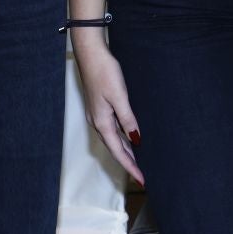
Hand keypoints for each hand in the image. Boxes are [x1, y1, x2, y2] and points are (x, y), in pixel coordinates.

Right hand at [72, 34, 142, 185]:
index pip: (118, 151)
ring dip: (124, 150)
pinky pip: (111, 128)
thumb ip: (127, 119)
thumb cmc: (104, 72)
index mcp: (102, 122)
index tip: (141, 179)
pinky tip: (128, 136)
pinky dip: (120, 136)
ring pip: (112, 138)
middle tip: (142, 174)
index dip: (130, 166)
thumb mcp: (120, 96)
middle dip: (128, 162)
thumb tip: (135, 139)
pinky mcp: (99, 106)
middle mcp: (97, 122)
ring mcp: (96, 114)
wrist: (90, 54)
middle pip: (114, 148)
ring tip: (137, 160)